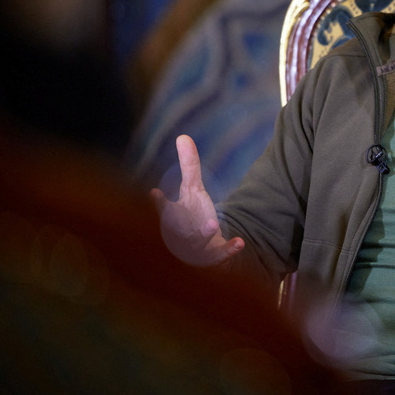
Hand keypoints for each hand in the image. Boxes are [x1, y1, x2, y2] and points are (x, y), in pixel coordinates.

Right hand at [151, 135, 244, 266]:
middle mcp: (179, 233)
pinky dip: (229, 249)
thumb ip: (189, 166)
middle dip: (175, 224)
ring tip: (212, 224)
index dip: (158, 203)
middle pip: (175, 230)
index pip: (162, 210)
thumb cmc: (191, 216)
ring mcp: (195, 247)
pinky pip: (220, 255)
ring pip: (197, 242)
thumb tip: (183, 136)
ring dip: (203, 233)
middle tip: (174, 216)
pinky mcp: (211, 257)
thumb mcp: (192, 190)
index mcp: (171, 217)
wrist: (202, 249)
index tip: (155, 193)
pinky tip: (240, 242)